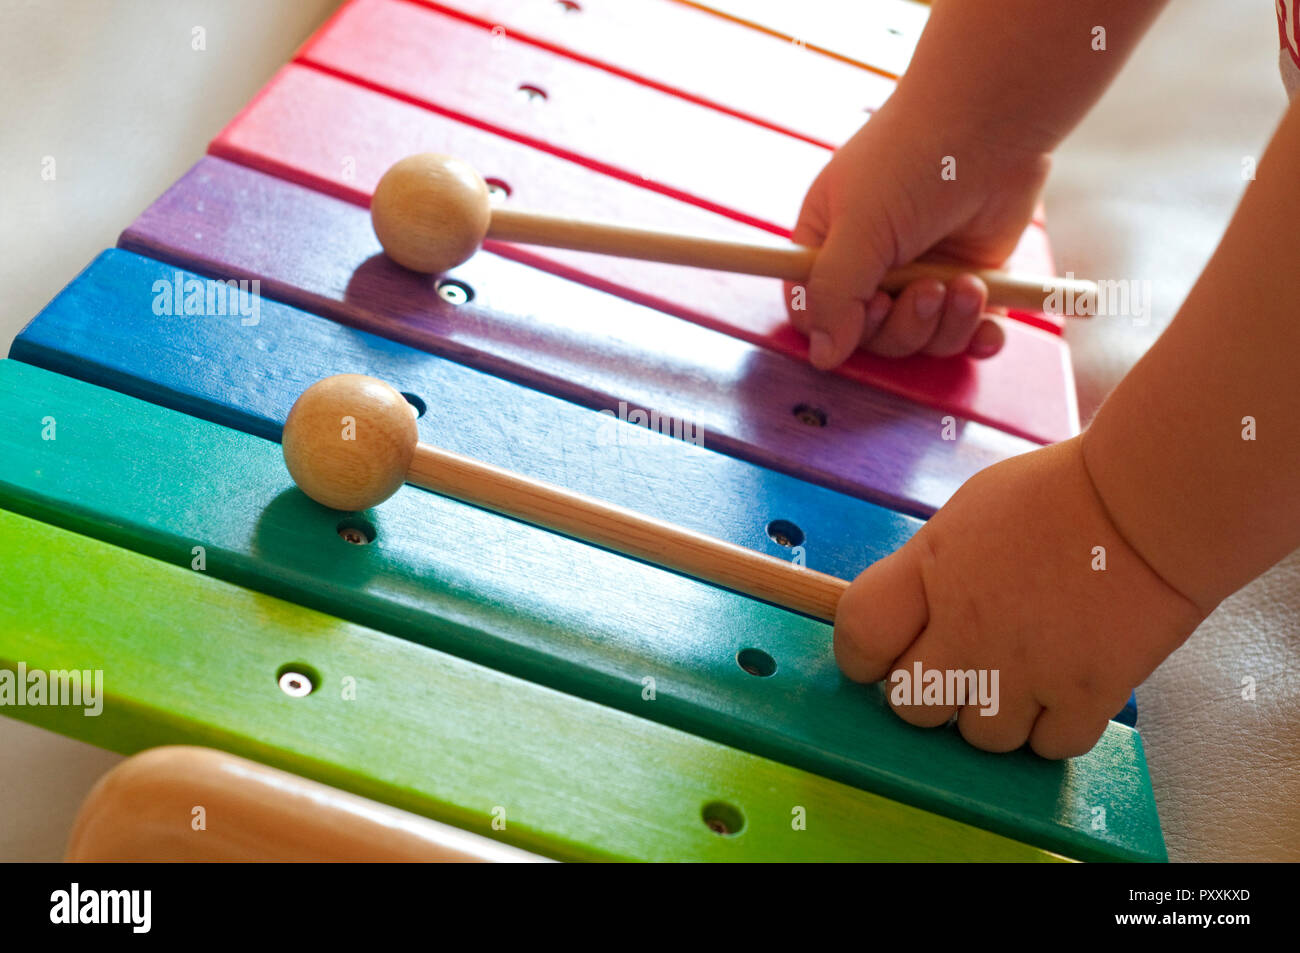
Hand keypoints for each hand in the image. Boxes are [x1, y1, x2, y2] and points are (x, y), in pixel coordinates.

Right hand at [787, 100, 1051, 368]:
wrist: (993, 120)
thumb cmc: (913, 158)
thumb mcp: (858, 226)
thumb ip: (835, 294)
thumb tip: (823, 356)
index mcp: (827, 245)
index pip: (814, 313)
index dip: (840, 327)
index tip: (871, 306)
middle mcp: (871, 265)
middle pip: (872, 337)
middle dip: (905, 325)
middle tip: (929, 290)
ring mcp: (920, 274)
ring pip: (921, 340)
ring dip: (945, 325)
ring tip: (966, 285)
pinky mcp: (967, 279)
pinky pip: (965, 332)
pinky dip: (978, 333)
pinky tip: (988, 322)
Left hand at [833, 437, 1205, 757]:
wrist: (1153, 502)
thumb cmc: (1059, 495)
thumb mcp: (966, 515)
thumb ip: (927, 573)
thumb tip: (906, 622)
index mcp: (930, 572)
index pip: (859, 637)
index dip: (863, 657)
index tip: (881, 658)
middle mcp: (969, 629)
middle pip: (911, 706)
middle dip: (930, 693)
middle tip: (963, 665)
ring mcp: (1027, 669)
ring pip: (980, 739)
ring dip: (995, 716)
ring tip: (1022, 672)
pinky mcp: (1087, 696)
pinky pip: (1047, 748)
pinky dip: (1053, 729)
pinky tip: (1064, 688)